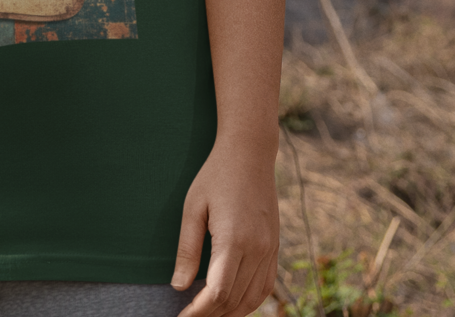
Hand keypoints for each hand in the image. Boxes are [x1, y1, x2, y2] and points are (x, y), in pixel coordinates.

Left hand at [171, 136, 279, 316]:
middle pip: (234, 300)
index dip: (198, 311)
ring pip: (253, 299)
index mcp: (234, 240)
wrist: (250, 154)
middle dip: (211, 315)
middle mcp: (257, 250)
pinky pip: (266, 287)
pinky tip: (232, 304)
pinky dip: (249, 302)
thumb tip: (179, 286)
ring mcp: (270, 250)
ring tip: (207, 314)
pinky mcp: (275, 248)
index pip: (217, 292)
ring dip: (230, 313)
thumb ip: (187, 249)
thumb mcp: (192, 207)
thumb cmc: (215, 176)